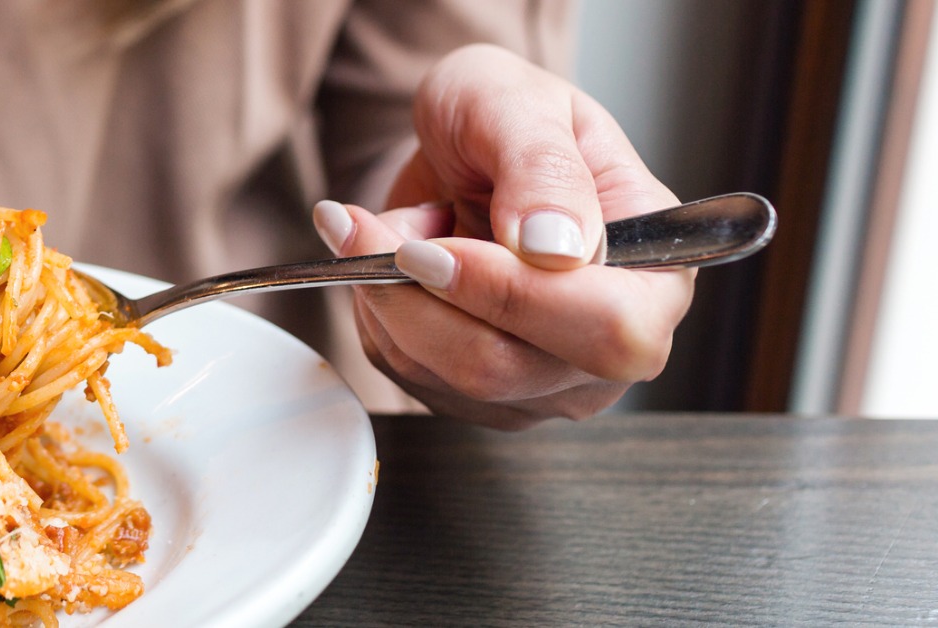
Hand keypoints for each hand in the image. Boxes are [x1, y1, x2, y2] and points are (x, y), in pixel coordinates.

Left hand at [311, 44, 694, 428]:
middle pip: (505, 367)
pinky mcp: (475, 394)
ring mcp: (541, 381)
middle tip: (371, 227)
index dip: (511, 294)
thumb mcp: (520, 104)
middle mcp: (608, 347)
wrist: (458, 143)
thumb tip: (555, 249)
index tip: (433, 246)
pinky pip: (405, 371)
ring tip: (383, 227)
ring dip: (385, 294)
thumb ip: (543, 169)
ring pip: (441, 374)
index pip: (606, 328)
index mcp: (656, 274)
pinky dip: (375, 309)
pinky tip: (387, 262)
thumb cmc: (505, 115)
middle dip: (420, 295)